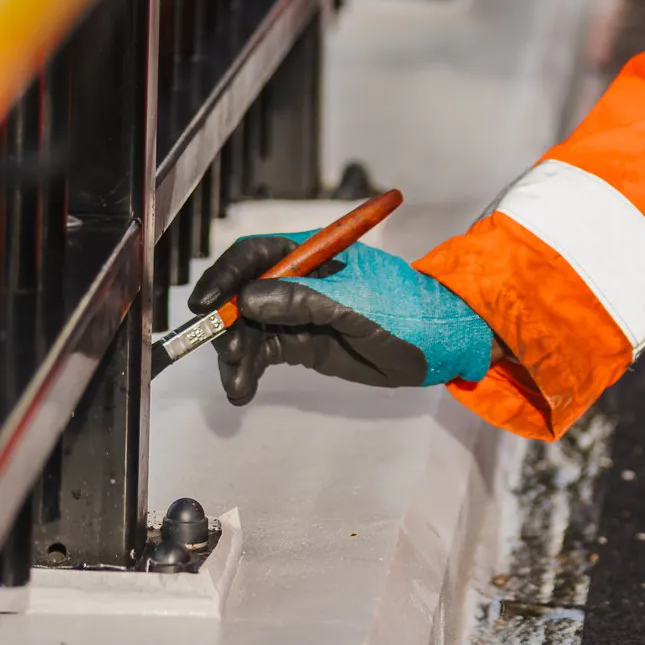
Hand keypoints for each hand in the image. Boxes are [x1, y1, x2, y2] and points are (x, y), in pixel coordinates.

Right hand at [188, 233, 493, 405]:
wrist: (439, 347)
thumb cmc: (407, 311)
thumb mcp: (355, 304)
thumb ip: (302, 300)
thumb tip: (248, 299)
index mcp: (313, 254)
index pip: (256, 255)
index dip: (225, 276)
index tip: (204, 305)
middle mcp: (298, 280)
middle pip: (243, 293)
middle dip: (227, 323)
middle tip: (228, 353)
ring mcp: (299, 312)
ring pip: (249, 328)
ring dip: (235, 354)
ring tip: (238, 384)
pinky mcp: (302, 342)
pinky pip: (263, 353)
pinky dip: (248, 370)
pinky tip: (242, 391)